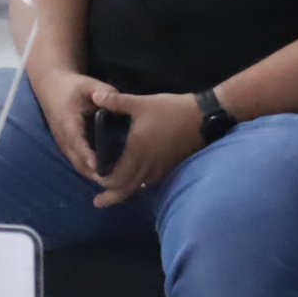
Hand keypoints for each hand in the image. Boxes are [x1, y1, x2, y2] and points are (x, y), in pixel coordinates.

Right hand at [30, 67, 114, 181]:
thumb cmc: (72, 86)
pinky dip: (91, 170)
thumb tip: (123, 106)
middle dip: (95, 173)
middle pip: (78, 161)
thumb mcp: (89, 85)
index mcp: (68, 122)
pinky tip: (108, 174)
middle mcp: (64, 137)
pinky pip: (78, 162)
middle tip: (117, 182)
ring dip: (93, 175)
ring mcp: (64, 144)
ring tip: (115, 183)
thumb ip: (106, 94)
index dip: (87, 155)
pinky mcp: (67, 146)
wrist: (51, 86)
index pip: (77, 142)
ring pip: (78, 165)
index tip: (97, 167)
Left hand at [90, 89, 205, 206]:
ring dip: (126, 192)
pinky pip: (152, 182)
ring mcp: (162, 167)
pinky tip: (136, 182)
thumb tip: (94, 95)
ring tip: (113, 193)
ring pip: (140, 187)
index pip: (117, 176)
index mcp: (137, 151)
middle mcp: (149, 165)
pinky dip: (140, 185)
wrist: (204, 117)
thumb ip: (115, 101)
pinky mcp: (171, 166)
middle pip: (127, 188)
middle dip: (111, 196)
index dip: (104, 181)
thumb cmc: (171, 110)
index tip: (93, 180)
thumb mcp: (141, 103)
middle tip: (98, 202)